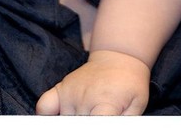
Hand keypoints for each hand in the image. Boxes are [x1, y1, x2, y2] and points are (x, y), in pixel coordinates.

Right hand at [35, 49, 150, 115]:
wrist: (119, 58)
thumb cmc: (130, 85)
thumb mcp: (137, 105)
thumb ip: (125, 121)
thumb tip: (114, 126)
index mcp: (106, 102)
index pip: (94, 125)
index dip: (95, 127)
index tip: (95, 125)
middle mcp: (84, 97)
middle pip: (77, 124)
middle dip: (86, 123)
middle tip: (95, 115)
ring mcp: (70, 92)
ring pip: (63, 120)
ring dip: (74, 120)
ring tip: (88, 113)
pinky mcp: (61, 88)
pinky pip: (43, 106)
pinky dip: (46, 115)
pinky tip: (60, 116)